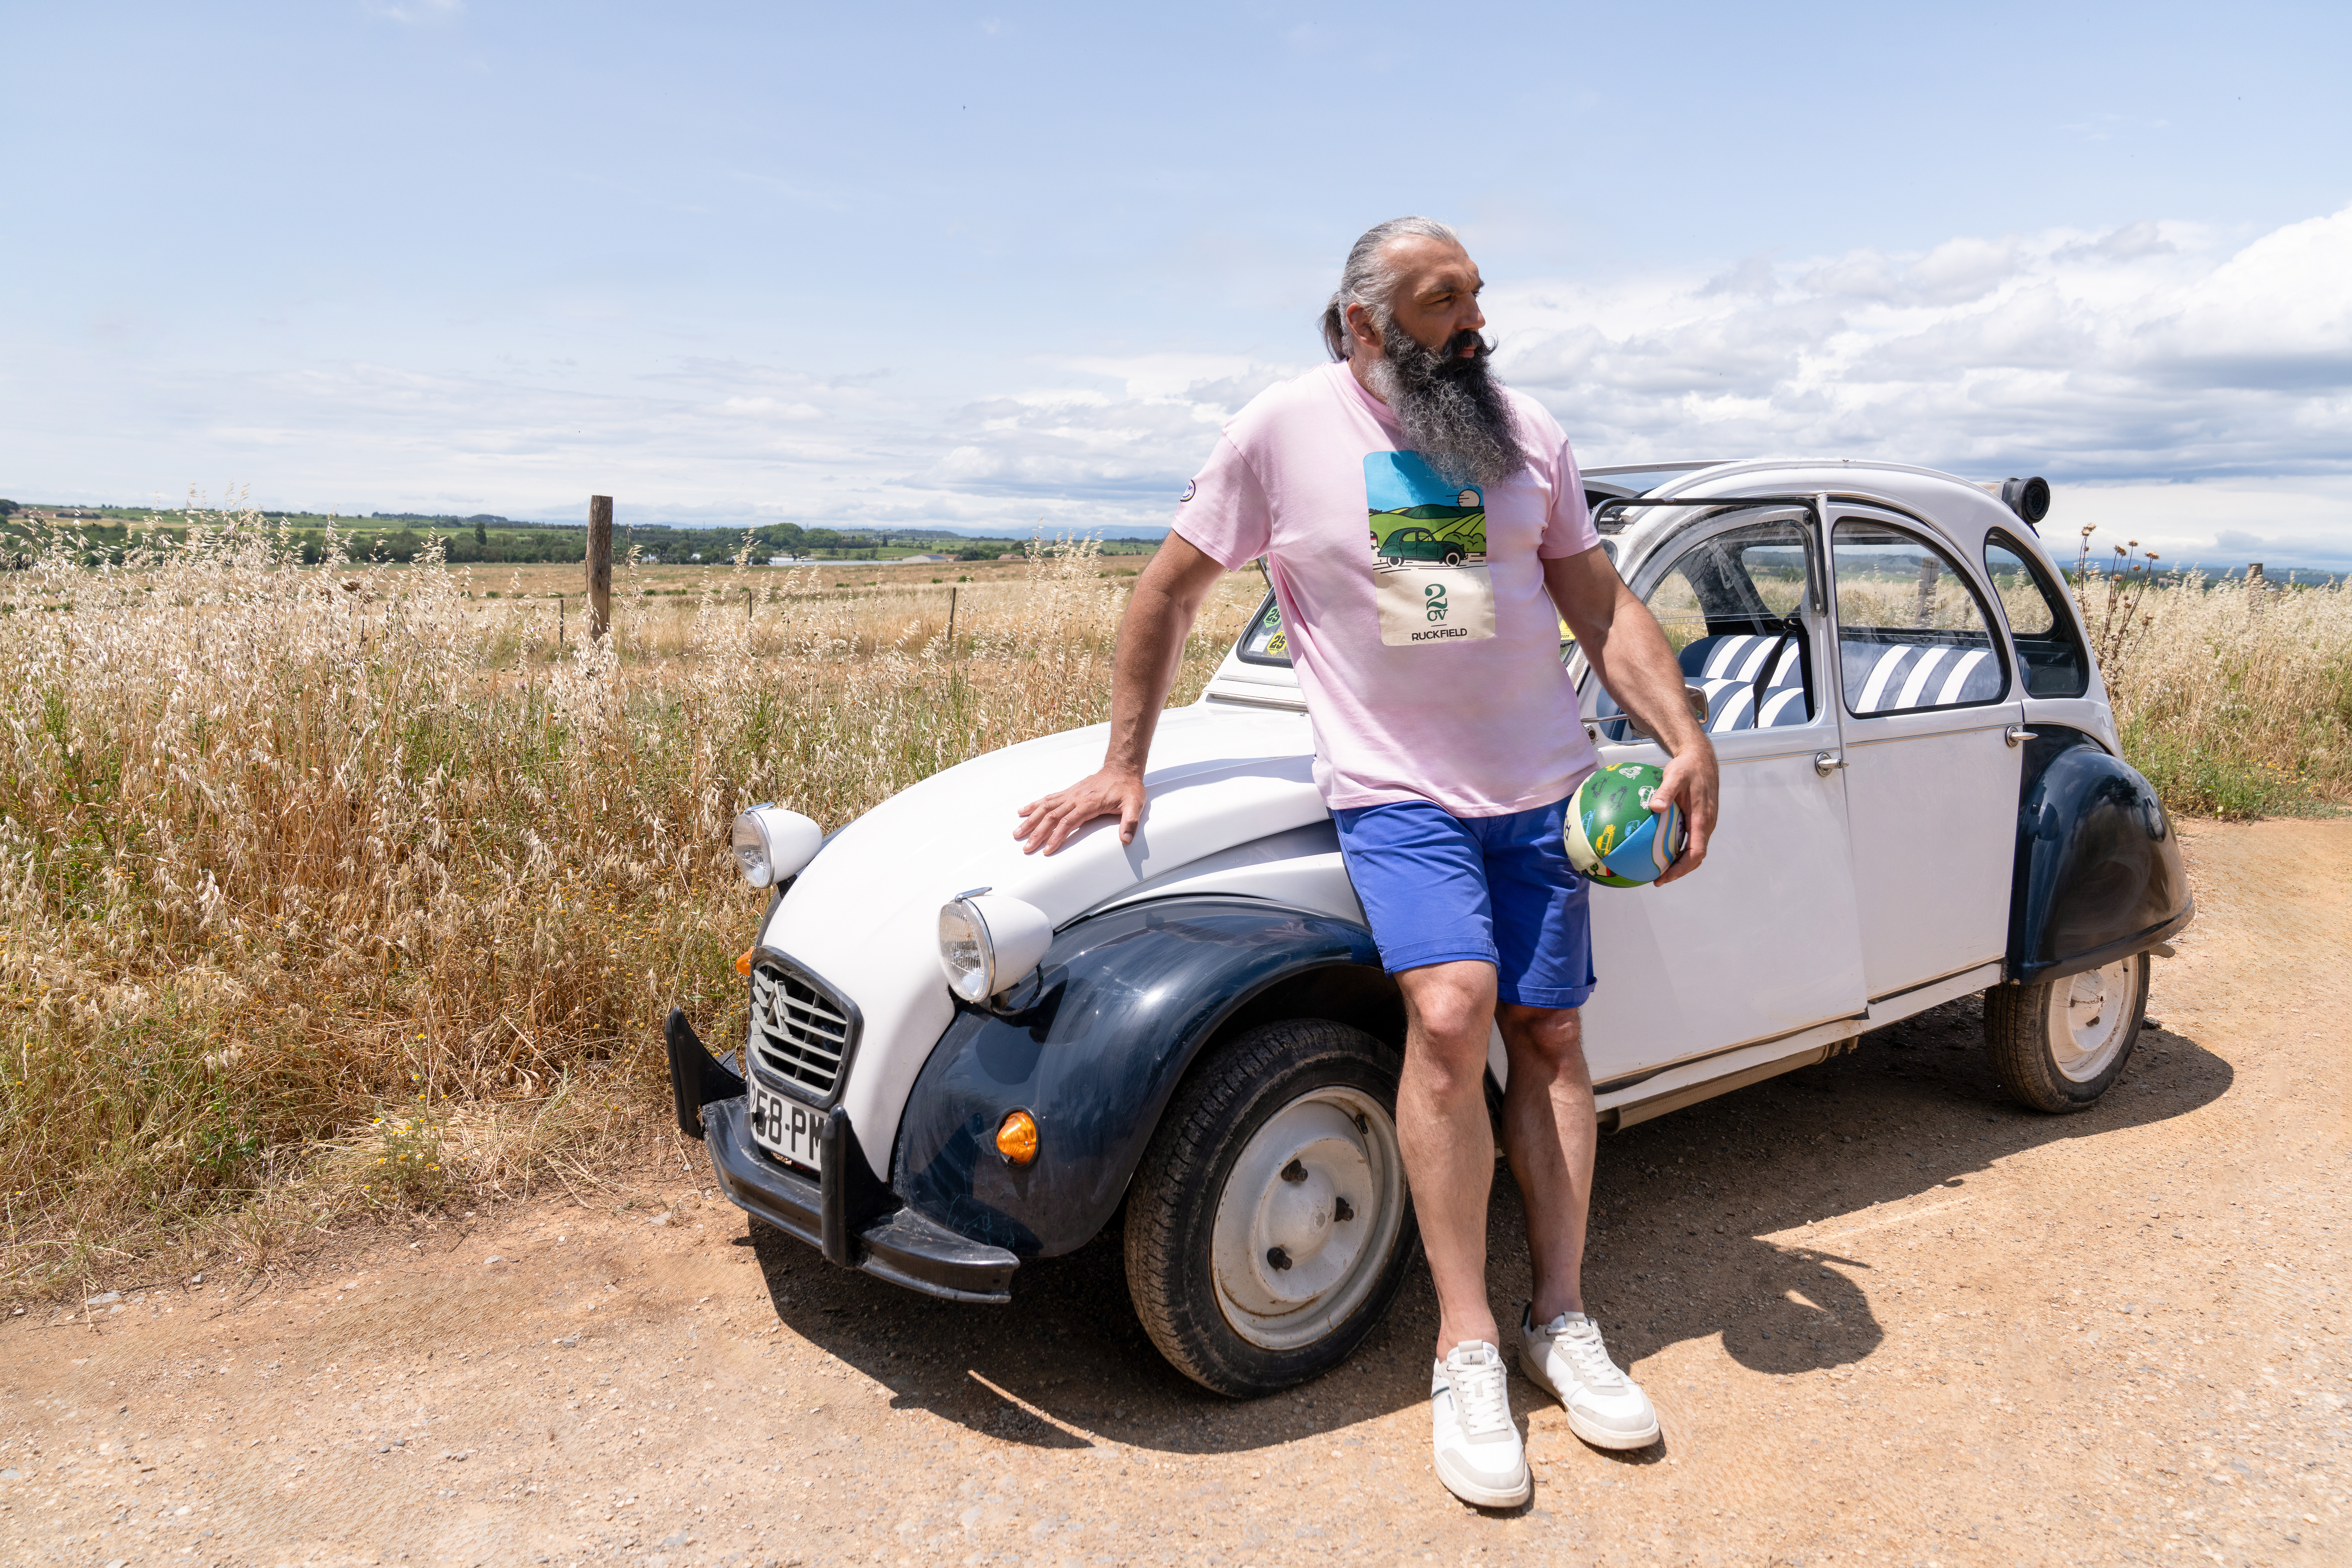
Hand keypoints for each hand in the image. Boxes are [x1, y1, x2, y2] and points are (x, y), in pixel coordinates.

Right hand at [1015, 767, 1147, 855]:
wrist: (1122, 768)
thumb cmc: (1128, 787)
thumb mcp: (1135, 804)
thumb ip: (1130, 822)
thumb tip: (1127, 839)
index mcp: (1089, 803)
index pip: (1068, 822)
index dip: (1056, 837)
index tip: (1047, 849)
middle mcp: (1076, 798)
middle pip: (1051, 816)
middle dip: (1037, 833)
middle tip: (1026, 847)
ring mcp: (1070, 794)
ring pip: (1045, 807)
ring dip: (1030, 820)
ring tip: (1017, 832)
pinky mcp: (1069, 792)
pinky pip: (1048, 798)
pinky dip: (1034, 805)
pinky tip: (1023, 811)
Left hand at [1649, 740, 1717, 886]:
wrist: (1700, 758)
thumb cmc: (1687, 767)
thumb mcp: (1675, 776)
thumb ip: (1665, 792)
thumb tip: (1654, 807)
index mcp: (1703, 819)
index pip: (1696, 853)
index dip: (1681, 868)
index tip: (1664, 876)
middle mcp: (1706, 824)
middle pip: (1695, 857)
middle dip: (1678, 871)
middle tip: (1657, 879)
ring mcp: (1704, 822)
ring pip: (1693, 849)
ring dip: (1678, 862)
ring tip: (1657, 869)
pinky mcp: (1698, 818)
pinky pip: (1689, 839)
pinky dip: (1677, 849)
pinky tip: (1659, 848)